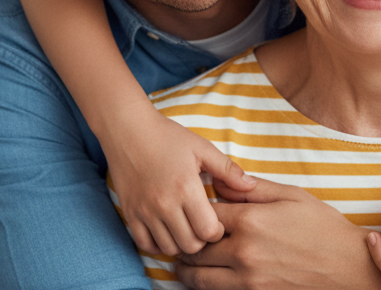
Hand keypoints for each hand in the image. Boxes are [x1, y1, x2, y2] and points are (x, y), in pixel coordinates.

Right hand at [106, 111, 254, 255]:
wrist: (130, 131)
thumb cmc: (168, 137)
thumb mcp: (202, 148)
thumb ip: (227, 169)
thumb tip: (251, 186)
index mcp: (186, 188)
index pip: (208, 231)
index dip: (218, 231)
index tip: (217, 221)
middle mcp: (164, 204)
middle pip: (190, 245)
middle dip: (202, 240)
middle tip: (202, 226)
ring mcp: (145, 212)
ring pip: (169, 249)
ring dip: (181, 243)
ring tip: (186, 228)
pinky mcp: (130, 214)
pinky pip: (145, 245)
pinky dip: (158, 244)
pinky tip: (167, 230)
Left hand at [175, 177, 380, 289]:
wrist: (347, 266)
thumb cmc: (323, 226)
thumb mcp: (292, 195)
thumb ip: (253, 188)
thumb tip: (223, 182)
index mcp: (252, 220)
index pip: (206, 213)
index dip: (198, 209)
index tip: (197, 207)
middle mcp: (244, 251)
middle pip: (196, 247)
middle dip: (188, 240)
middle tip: (185, 234)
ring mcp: (247, 279)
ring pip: (198, 278)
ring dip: (188, 268)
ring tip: (188, 260)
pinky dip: (207, 286)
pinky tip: (210, 276)